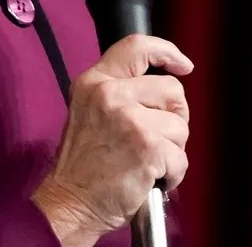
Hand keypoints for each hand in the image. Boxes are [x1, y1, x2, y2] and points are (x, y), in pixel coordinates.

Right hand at [31, 34, 192, 246]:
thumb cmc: (83, 165)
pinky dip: (173, 174)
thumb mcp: (89, 111)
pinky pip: (181, 157)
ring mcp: (130, 120)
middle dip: (174, 115)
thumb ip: (120, 91)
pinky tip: (151, 179)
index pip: (137, 46)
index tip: (182, 65)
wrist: (69, 204)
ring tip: (147, 161)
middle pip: (171, 89)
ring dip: (172, 149)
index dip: (167, 51)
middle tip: (156, 137)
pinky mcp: (147, 146)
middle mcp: (110, 94)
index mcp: (95, 82)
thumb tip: (164, 86)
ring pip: (180, 125)